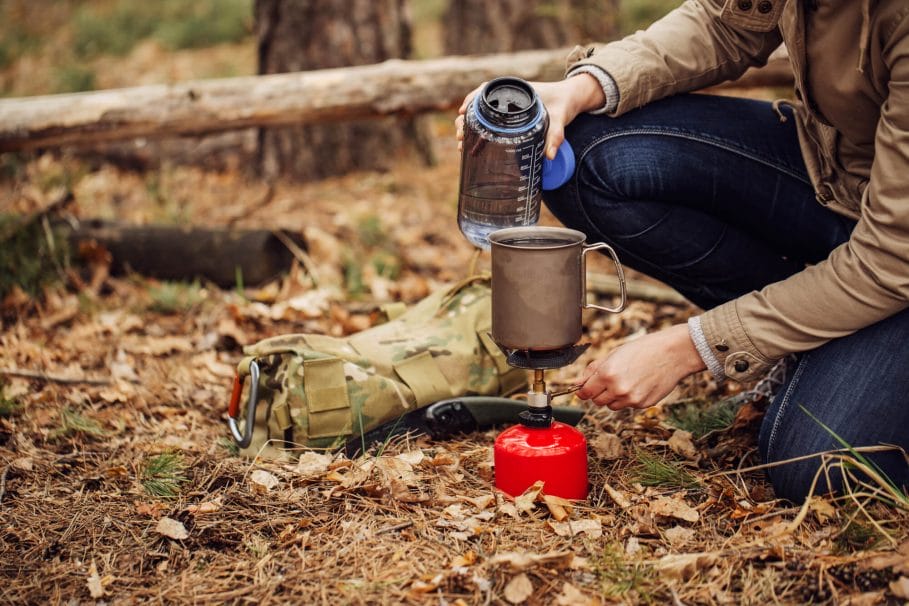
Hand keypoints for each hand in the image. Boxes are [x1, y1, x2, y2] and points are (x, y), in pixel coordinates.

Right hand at [454, 74, 605, 158]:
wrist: (573, 98)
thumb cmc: (565, 103)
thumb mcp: (560, 117)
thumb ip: (556, 135)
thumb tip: (550, 156)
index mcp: (515, 90)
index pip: (486, 90)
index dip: (471, 100)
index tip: (462, 112)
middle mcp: (508, 98)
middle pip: (479, 106)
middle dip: (466, 120)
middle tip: (460, 137)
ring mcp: (508, 110)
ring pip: (482, 116)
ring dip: (470, 128)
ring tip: (462, 144)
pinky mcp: (512, 120)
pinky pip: (491, 123)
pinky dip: (480, 132)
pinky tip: (473, 145)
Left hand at [576, 324, 706, 409]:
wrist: (672, 354)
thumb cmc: (643, 350)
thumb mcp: (614, 354)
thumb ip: (593, 370)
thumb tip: (577, 383)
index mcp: (607, 374)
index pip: (585, 393)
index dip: (584, 390)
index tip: (585, 388)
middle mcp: (618, 389)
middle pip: (597, 402)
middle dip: (599, 393)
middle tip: (609, 381)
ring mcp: (631, 399)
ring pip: (612, 406)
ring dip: (613, 397)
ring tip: (626, 381)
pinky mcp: (642, 404)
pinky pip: (627, 406)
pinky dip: (629, 398)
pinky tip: (638, 384)